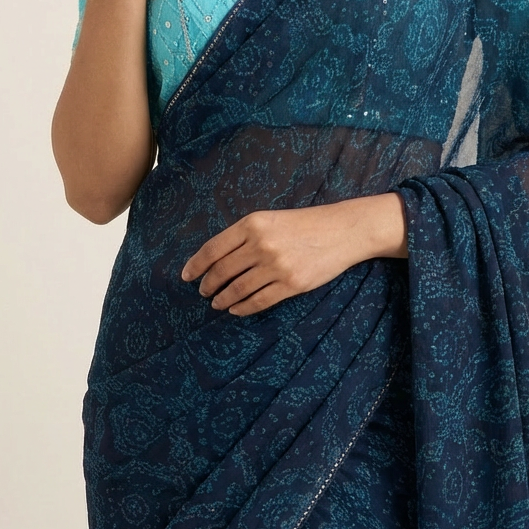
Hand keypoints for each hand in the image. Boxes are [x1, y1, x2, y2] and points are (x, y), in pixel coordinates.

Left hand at [181, 193, 407, 315]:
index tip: (186, 275)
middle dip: (208, 284)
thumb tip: (217, 258)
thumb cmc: (305, 223)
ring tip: (216, 302)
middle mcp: (261, 244)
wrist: (342, 230)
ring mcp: (276, 266)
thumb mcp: (271, 219)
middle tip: (203, 291)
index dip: (196, 265)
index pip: (213, 248)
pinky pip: (258, 301)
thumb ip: (245, 235)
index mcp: (252, 223)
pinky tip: (236, 309)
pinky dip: (242, 307)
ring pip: (237, 289)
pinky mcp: (291, 284)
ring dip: (222, 298)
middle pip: (222, 271)